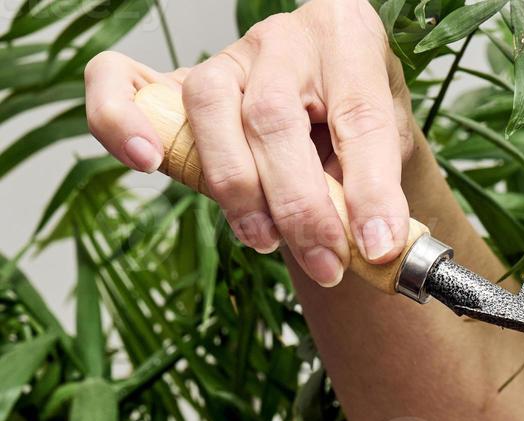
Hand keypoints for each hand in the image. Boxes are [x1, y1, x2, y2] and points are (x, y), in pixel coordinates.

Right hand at [84, 0, 414, 286]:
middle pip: (274, 116)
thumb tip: (374, 247)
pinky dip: (121, 121)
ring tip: (265, 241)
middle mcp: (284, 40)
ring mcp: (225, 56)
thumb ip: (378, 188)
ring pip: (210, 107)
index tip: (378, 247)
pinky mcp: (174, 79)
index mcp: (350, 42)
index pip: (360, 117)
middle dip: (300, 207)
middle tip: (327, 266)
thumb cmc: (356, 127)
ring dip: (237, 187)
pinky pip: (120, 81)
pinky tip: (147, 163)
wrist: (326, 101)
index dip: (370, 190)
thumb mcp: (391, 150)